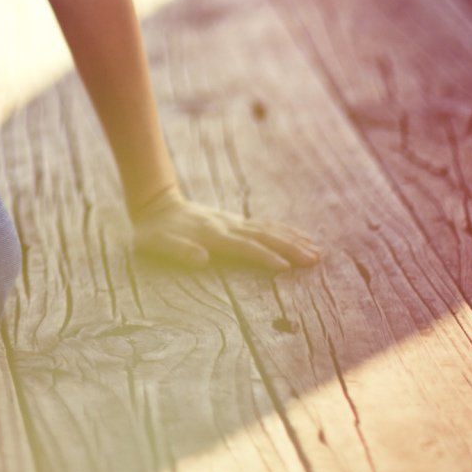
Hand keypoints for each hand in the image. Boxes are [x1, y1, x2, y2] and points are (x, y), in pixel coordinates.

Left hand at [129, 187, 321, 271]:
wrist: (155, 204)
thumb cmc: (153, 232)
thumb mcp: (155, 243)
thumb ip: (177, 250)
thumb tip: (201, 259)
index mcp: (211, 235)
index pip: (243, 247)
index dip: (264, 257)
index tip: (286, 267)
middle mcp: (227, 226)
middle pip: (264, 237)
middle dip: (290, 248)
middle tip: (315, 259)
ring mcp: (233, 221)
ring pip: (269, 230)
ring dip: (293, 239)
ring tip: (317, 251)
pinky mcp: (235, 221)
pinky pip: (264, 225)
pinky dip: (284, 230)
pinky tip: (300, 237)